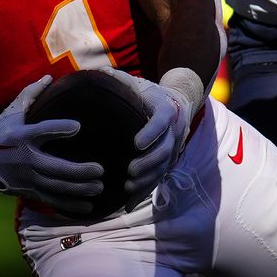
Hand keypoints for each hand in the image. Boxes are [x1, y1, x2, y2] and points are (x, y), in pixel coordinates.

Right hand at [0, 76, 103, 214]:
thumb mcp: (10, 113)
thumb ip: (30, 95)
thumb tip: (49, 76)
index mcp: (20, 136)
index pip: (40, 131)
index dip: (58, 129)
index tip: (77, 127)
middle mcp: (23, 159)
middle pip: (53, 167)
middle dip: (78, 171)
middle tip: (100, 170)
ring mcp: (25, 178)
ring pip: (55, 187)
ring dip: (78, 189)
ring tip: (99, 187)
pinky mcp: (27, 191)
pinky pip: (50, 200)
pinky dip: (69, 206)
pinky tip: (88, 207)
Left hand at [90, 67, 198, 195]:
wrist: (179, 102)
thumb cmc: (150, 92)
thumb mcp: (137, 83)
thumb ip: (119, 80)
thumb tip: (98, 73)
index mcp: (166, 108)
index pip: (162, 121)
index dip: (151, 133)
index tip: (136, 143)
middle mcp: (174, 129)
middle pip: (165, 149)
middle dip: (149, 162)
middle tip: (130, 171)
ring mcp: (173, 147)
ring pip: (164, 167)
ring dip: (148, 179)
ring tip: (129, 187)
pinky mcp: (168, 160)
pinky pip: (158, 178)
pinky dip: (145, 191)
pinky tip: (128, 203)